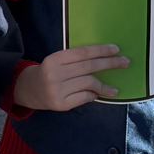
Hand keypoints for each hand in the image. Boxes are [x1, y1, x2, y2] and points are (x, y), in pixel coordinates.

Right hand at [11, 45, 126, 110]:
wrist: (28, 90)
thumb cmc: (48, 72)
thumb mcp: (57, 61)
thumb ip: (75, 59)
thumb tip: (105, 58)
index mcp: (54, 59)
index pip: (83, 53)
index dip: (101, 50)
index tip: (116, 49)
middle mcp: (55, 74)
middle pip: (89, 67)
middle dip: (110, 64)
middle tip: (125, 62)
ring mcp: (57, 90)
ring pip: (89, 83)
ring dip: (104, 86)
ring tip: (113, 89)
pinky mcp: (61, 104)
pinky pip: (85, 97)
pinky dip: (93, 95)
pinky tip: (96, 95)